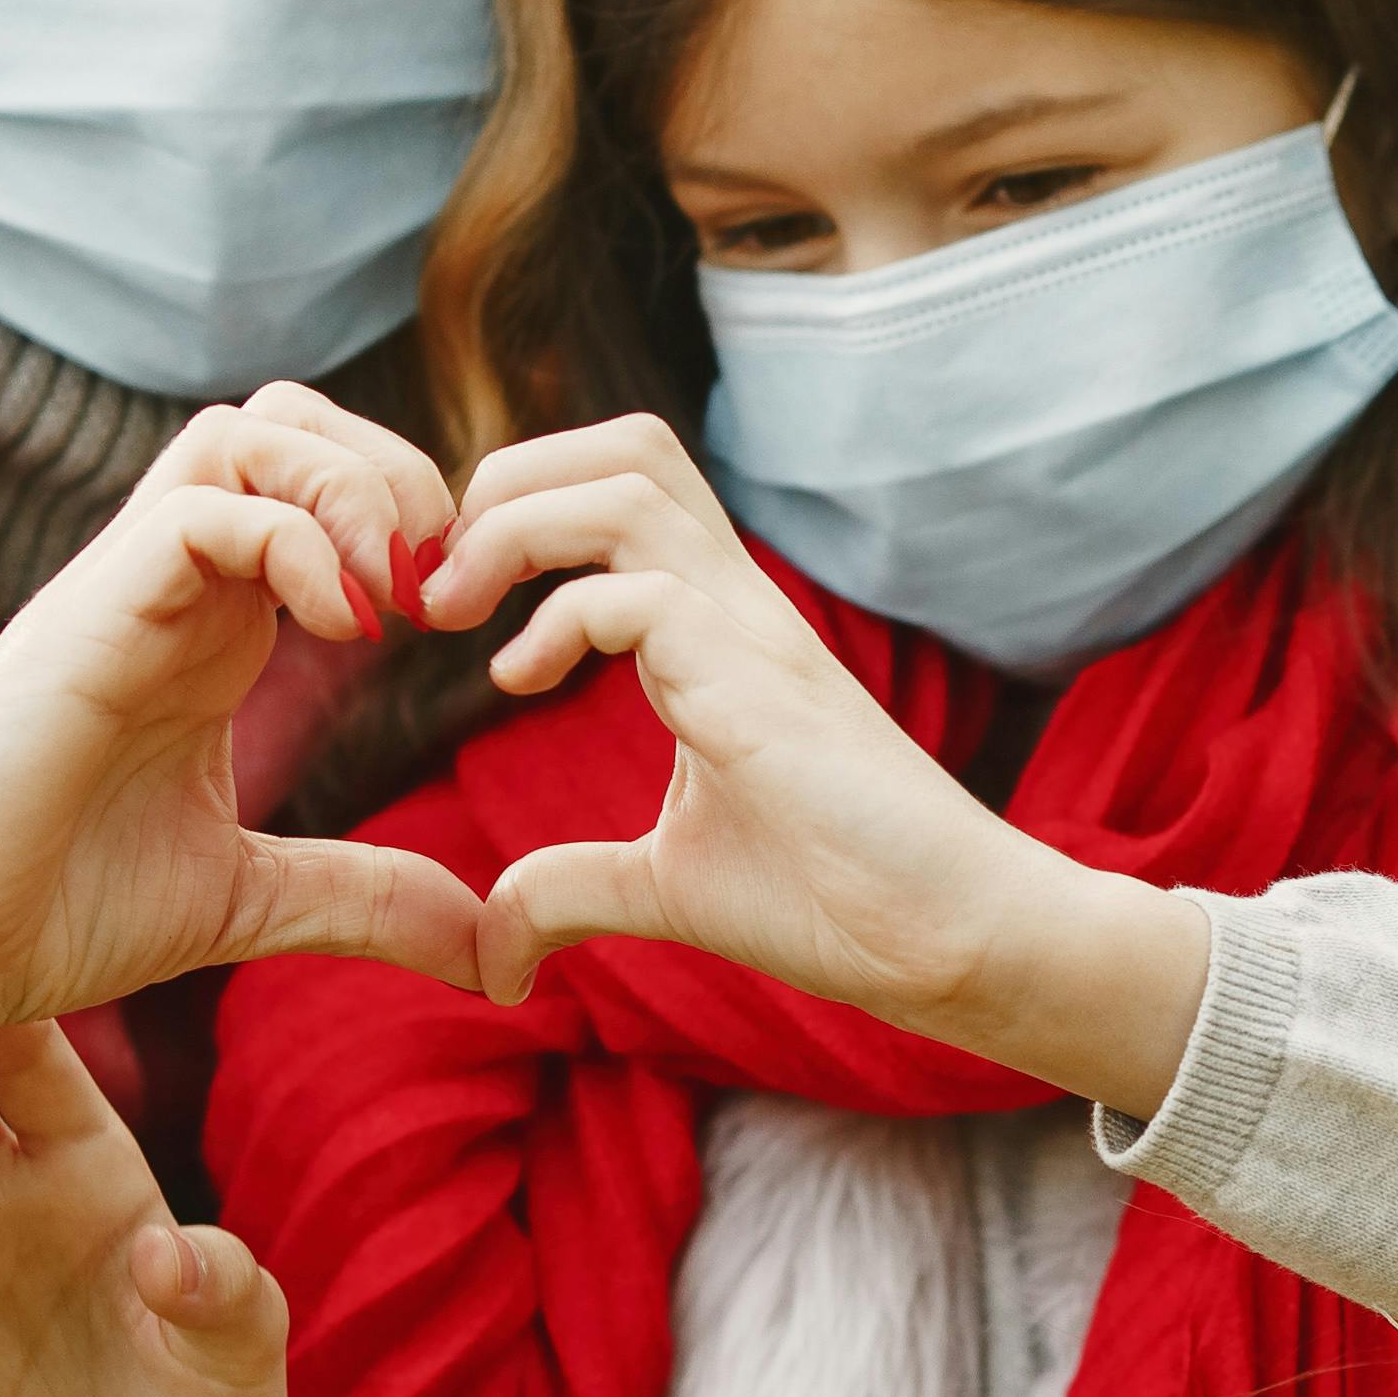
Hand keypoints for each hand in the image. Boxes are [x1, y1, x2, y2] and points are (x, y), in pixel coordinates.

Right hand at [0, 381, 480, 1111]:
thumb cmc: (44, 910)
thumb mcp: (248, 900)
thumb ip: (366, 898)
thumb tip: (493, 951)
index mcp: (213, 629)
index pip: (320, 485)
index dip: (411, 522)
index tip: (462, 627)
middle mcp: (174, 585)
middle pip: (294, 420)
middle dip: (396, 473)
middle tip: (442, 591)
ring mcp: (127, 587)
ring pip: (249, 429)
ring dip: (352, 485)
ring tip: (397, 597)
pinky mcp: (89, 612)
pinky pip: (203, 504)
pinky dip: (294, 539)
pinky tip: (343, 629)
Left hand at [417, 417, 1213, 1115]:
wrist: (949, 937)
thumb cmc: (837, 900)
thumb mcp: (668, 888)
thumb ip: (574, 889)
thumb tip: (495, 949)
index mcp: (719, 627)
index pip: (624, 485)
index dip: (524, 509)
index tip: (459, 607)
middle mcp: (737, 604)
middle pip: (624, 447)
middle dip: (509, 480)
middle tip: (448, 583)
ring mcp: (752, 632)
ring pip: (628, 483)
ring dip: (518, 525)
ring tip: (461, 609)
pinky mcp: (758, 683)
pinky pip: (639, 594)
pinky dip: (557, 619)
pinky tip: (520, 682)